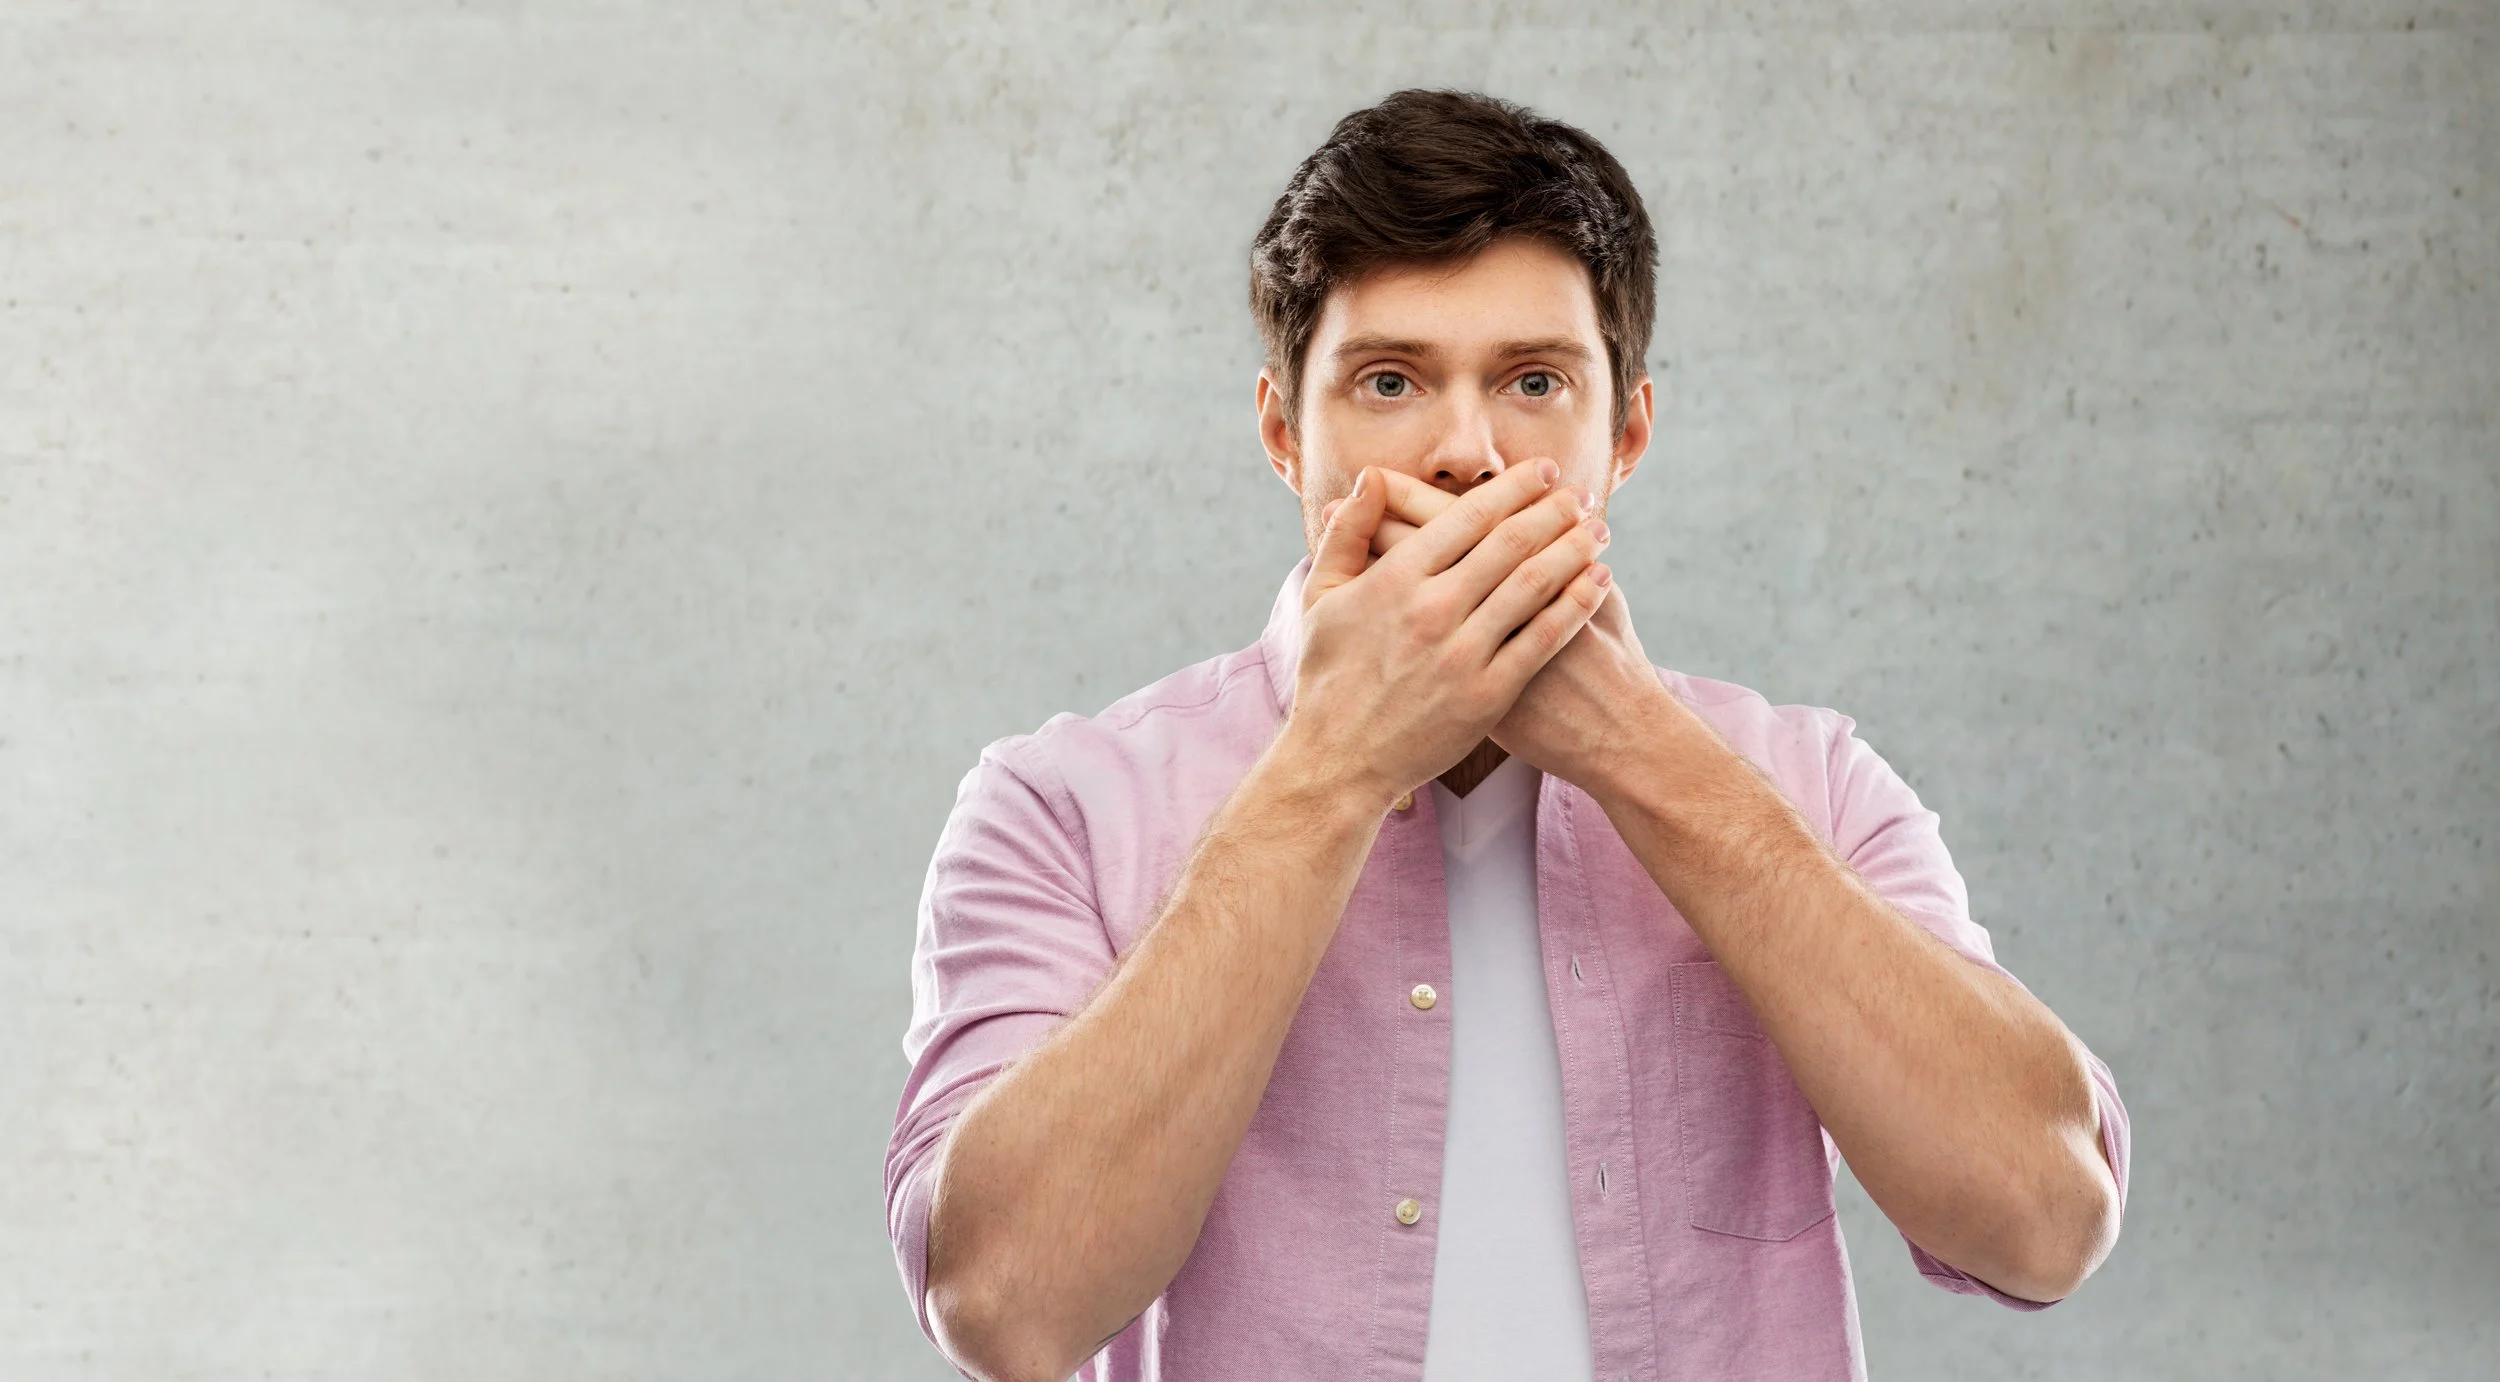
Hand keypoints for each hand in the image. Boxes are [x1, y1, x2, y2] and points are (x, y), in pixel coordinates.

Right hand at [1284, 462, 1612, 809]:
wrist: (1339, 761)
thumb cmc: (1327, 676)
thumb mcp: (1320, 597)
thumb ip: (1348, 533)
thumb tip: (1372, 478)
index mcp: (1394, 580)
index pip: (1468, 516)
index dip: (1514, 488)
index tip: (1544, 472)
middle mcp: (1433, 610)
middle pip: (1511, 542)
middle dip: (1555, 510)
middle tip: (1584, 494)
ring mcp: (1463, 654)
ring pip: (1535, 584)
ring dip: (1575, 549)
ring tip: (1599, 530)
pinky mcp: (1489, 695)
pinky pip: (1544, 639)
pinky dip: (1576, 604)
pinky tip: (1599, 582)